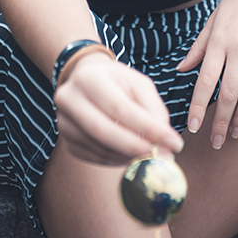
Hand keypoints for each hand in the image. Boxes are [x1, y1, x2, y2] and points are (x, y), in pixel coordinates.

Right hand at [54, 52, 183, 166]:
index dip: (148, 128)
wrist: (85, 79)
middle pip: (102, 130)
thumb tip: (165, 143)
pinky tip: (130, 153)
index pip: (119, 108)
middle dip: (137, 147)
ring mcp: (63, 121)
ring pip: (100, 148)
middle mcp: (68, 98)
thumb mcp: (139, 85)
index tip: (174, 143)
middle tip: (163, 157)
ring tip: (150, 153)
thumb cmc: (117, 82)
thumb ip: (154, 110)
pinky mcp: (66, 139)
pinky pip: (95, 158)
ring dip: (130, 156)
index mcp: (88, 78)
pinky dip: (118, 160)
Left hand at [178, 0, 237, 149]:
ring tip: (234, 134)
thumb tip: (180, 70)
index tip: (193, 128)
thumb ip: (198, 48)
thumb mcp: (213, 21)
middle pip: (227, 94)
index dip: (198, 107)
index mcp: (217, 43)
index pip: (204, 82)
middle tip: (215, 142)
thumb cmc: (237, 3)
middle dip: (219, 121)